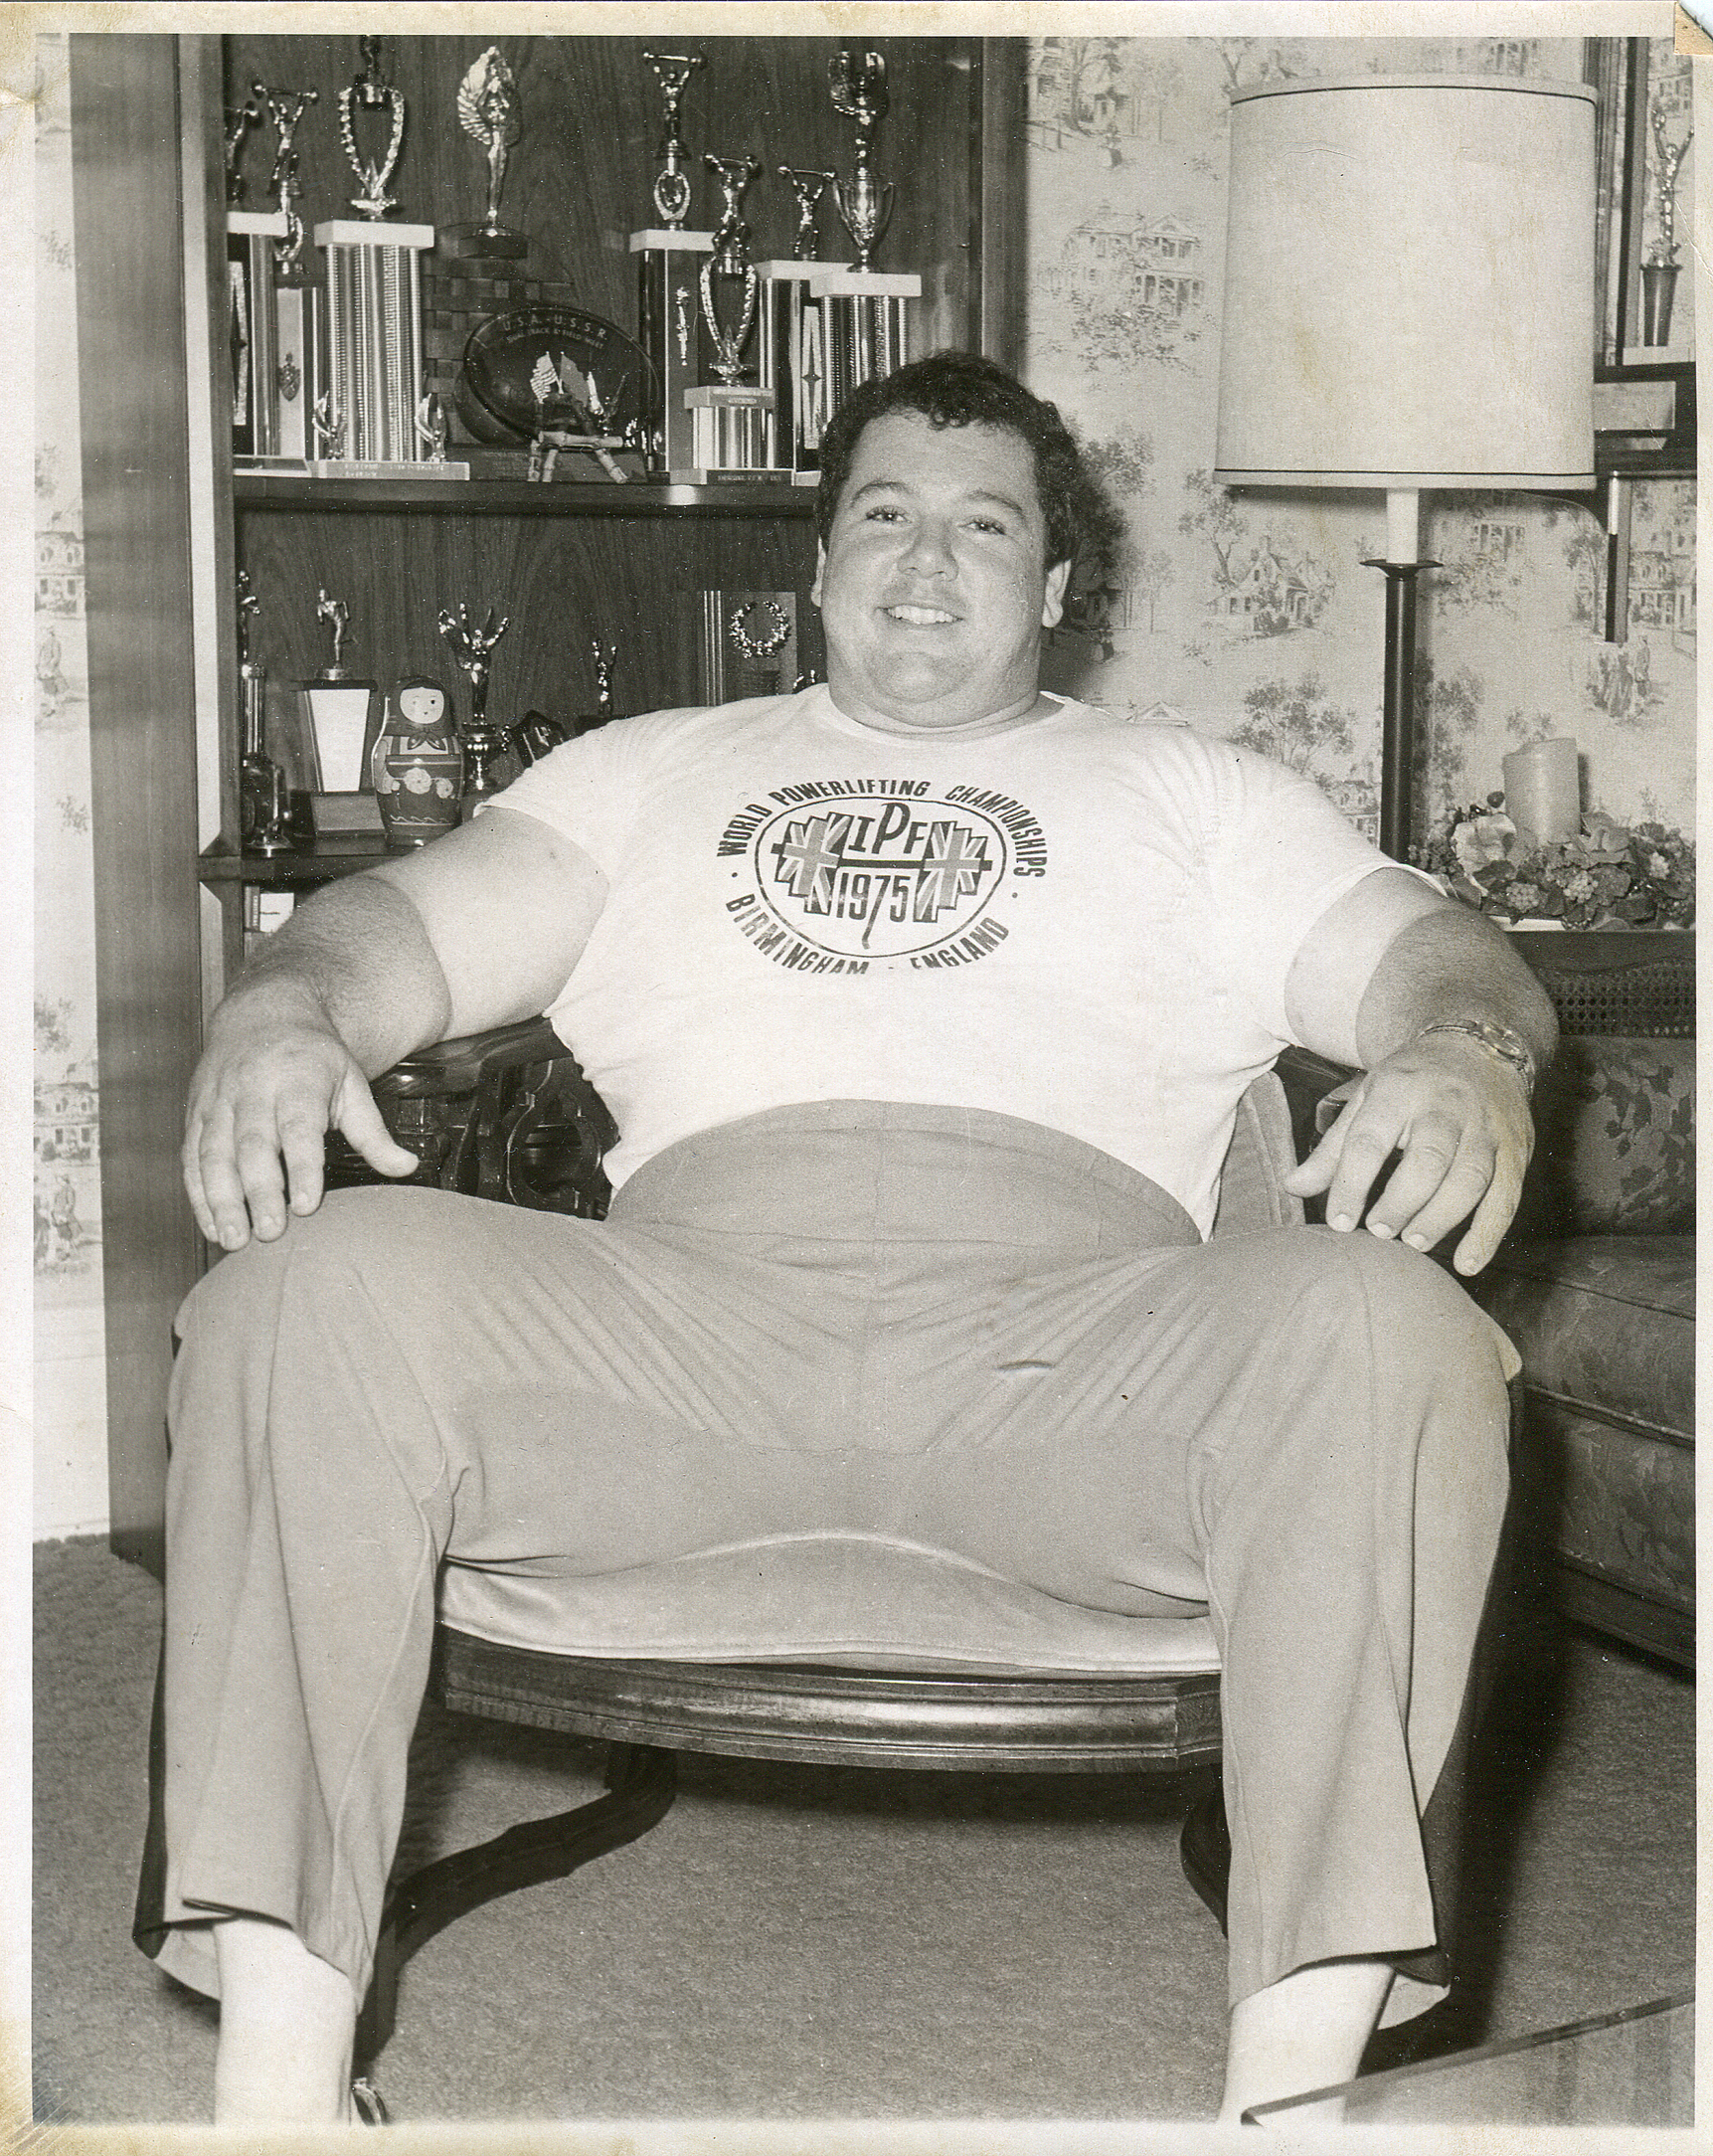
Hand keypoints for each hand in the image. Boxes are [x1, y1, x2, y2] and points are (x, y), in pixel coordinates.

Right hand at [182, 986, 417, 1249]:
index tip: (306, 1206)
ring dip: (221, 1200)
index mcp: (297, 1081)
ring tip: (234, 1240)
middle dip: (259, 1192)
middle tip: (269, 1233)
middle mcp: (252, 1090)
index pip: (298, 1129)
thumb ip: (374, 1133)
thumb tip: (407, 1167)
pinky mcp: (197, 1114)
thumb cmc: (314, 1060)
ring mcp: (219, 1102)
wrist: (262, 1014)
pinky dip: (198, 1194)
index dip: (301, 1168)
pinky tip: (212, 1226)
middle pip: (252, 1146)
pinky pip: (192, 1157)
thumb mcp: (351, 1085)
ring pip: (214, 1154)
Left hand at [1282, 1031, 1533, 1275]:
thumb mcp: (1367, 1100)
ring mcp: (1486, 1127)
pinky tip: (1469, 1263)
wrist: (1479, 1047)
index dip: (1352, 1184)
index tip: (1339, 1222)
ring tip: (1414, 1243)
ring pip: (1470, 1177)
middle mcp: (1447, 1105)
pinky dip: (1489, 1234)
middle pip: (1428, 1159)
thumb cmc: (1412, 1082)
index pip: (1371, 1140)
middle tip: (1380, 1232)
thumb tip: (1293, 1187)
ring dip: (1441, 1217)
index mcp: (1399, 1090)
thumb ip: (1334, 1148)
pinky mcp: (1515, 1149)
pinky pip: (1506, 1196)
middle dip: (1401, 1201)